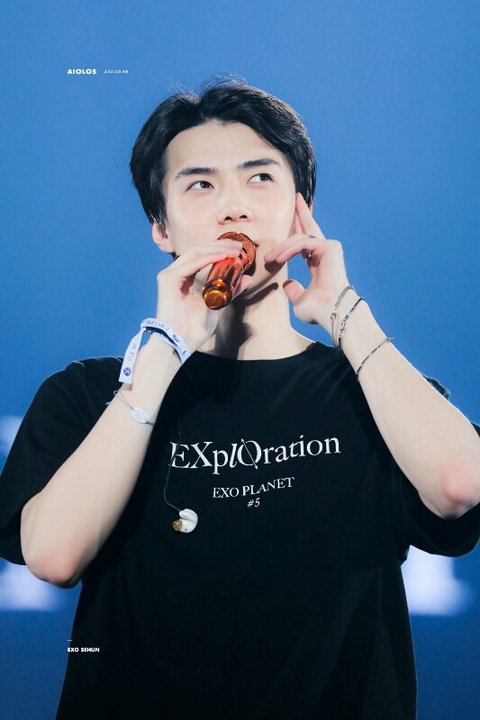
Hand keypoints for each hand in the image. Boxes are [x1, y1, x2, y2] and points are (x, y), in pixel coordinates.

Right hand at [156, 239, 251, 351]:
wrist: (178, 344)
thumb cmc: (193, 330)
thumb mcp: (218, 306)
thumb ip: (231, 291)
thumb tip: (247, 278)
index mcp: (185, 279)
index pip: (202, 257)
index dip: (219, 250)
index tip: (237, 250)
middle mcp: (175, 274)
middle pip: (199, 252)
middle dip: (220, 246)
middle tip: (238, 246)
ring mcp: (170, 275)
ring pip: (195, 254)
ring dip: (216, 249)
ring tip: (234, 249)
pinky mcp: (168, 279)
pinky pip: (191, 263)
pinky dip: (208, 258)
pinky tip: (222, 256)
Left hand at [264, 194, 349, 329]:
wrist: (332, 312)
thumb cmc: (319, 310)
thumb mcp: (299, 299)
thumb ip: (293, 290)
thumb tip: (286, 283)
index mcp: (319, 261)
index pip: (305, 242)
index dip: (297, 230)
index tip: (292, 220)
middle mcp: (326, 251)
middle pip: (310, 227)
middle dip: (301, 213)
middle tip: (296, 197)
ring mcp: (329, 247)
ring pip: (299, 239)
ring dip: (281, 248)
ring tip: (269, 259)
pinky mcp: (329, 246)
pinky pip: (302, 243)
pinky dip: (288, 250)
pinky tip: (278, 258)